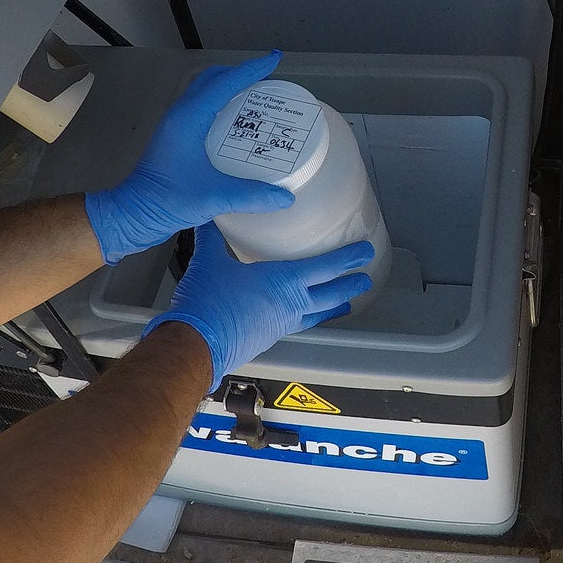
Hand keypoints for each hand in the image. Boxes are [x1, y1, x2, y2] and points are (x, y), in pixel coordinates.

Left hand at [83, 52, 297, 262]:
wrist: (131, 215)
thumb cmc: (165, 200)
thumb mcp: (212, 198)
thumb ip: (250, 196)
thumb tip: (285, 197)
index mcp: (189, 119)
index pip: (224, 83)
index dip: (251, 70)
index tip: (274, 60)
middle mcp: (181, 116)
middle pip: (213, 80)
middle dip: (241, 74)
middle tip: (269, 82)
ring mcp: (177, 126)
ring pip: (206, 94)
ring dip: (230, 89)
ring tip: (258, 99)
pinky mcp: (177, 139)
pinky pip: (203, 110)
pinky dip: (223, 107)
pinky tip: (239, 127)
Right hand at [143, 225, 375, 388]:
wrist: (196, 345)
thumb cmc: (209, 302)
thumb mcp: (209, 261)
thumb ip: (211, 237)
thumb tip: (207, 216)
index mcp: (282, 281)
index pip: (324, 267)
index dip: (347, 258)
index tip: (365, 252)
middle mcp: (289, 304)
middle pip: (329, 295)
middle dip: (349, 286)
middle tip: (365, 280)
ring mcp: (281, 324)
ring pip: (315, 314)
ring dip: (332, 308)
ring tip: (345, 305)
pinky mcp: (268, 338)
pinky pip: (297, 326)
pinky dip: (307, 319)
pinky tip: (301, 318)